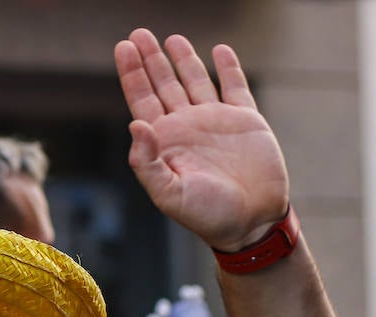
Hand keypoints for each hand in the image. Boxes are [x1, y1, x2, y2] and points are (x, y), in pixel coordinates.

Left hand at [114, 29, 289, 250]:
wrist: (252, 223)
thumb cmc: (207, 216)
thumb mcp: (169, 195)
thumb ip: (147, 163)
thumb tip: (135, 125)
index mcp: (165, 142)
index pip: (143, 100)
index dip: (132, 74)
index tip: (124, 47)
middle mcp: (187, 127)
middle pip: (164, 85)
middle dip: (151, 60)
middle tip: (139, 34)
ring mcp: (216, 121)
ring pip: (196, 81)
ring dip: (183, 59)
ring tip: (172, 39)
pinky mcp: (246, 121)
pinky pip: (235, 88)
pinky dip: (228, 68)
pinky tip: (220, 51)